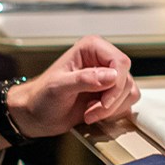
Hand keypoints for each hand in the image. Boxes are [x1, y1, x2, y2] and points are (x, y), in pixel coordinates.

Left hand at [7, 36, 138, 138]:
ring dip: (111, 109)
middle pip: (127, 79)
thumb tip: (111, 76)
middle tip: (91, 111)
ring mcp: (107, 78)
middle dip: (111, 101)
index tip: (103, 102)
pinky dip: (113, 114)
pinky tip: (94, 114)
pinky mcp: (110, 94)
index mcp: (91, 48)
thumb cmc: (41, 98)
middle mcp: (102, 60)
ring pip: (129, 92)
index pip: (120, 62)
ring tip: (90, 112)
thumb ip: (84, 79)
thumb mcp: (58, 87)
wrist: (36, 116)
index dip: (116, 84)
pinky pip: (126, 103)